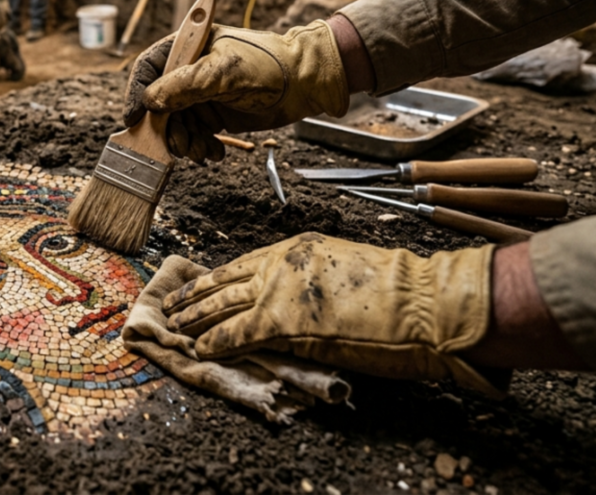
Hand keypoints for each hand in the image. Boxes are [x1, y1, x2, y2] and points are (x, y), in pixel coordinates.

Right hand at [124, 20, 348, 160]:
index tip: (134, 120)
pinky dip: (200, 148)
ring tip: (202, 152)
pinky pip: (195, 136)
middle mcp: (189, 71)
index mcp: (188, 47)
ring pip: (175, 124)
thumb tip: (149, 101)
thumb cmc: (268, 64)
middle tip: (180, 145)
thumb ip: (183, 86)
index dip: (136, 94)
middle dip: (166, 128)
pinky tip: (214, 152)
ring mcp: (201, 95)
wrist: (306, 83)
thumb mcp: (222, 72)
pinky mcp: (214, 115)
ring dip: (185, 142)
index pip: (148, 68)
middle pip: (158, 104)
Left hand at [164, 233, 502, 394]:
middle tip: (174, 304)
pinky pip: (236, 332)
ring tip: (175, 325)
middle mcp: (281, 263)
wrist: (422, 301)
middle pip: (225, 279)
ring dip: (195, 316)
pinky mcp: (281, 321)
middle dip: (196, 294)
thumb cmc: (399, 292)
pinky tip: (200, 347)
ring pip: (221, 303)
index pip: (245, 263)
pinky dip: (216, 341)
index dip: (218, 278)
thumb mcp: (345, 270)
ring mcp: (278, 290)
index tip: (200, 284)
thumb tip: (295, 301)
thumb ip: (312, 281)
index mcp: (298, 248)